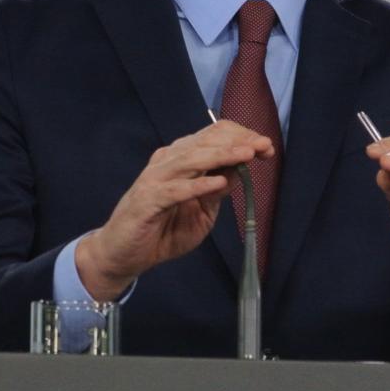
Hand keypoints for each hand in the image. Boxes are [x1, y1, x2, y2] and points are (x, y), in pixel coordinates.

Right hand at [76, 120, 273, 299]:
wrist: (124, 254)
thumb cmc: (162, 231)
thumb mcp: (201, 212)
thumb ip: (216, 192)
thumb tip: (241, 171)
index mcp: (181, 160)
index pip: (212, 136)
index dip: (241, 137)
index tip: (265, 147)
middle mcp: (167, 162)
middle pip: (205, 141)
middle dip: (238, 142)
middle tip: (263, 146)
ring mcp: (155, 179)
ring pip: (191, 159)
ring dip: (222, 156)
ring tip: (247, 155)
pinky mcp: (146, 200)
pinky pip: (175, 189)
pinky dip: (198, 185)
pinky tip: (219, 183)